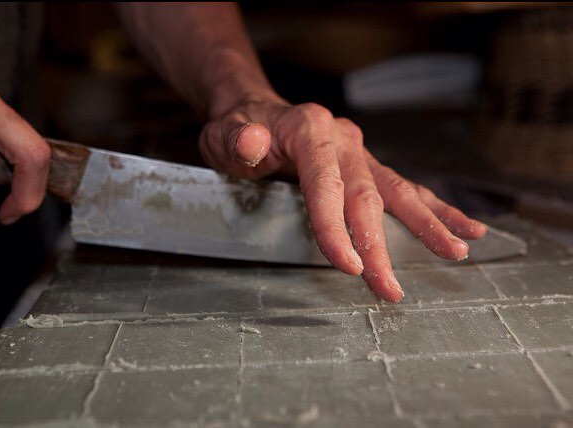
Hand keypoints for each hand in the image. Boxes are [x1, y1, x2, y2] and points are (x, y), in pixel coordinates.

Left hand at [199, 99, 486, 301]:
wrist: (253, 112)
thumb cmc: (237, 129)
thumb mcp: (223, 132)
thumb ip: (236, 139)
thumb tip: (251, 143)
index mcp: (310, 130)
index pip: (327, 185)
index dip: (336, 228)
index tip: (349, 267)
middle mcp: (342, 140)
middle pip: (367, 196)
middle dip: (381, 245)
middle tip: (391, 288)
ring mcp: (358, 153)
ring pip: (398, 191)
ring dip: (428, 224)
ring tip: (458, 251)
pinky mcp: (366, 167)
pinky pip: (402, 189)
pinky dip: (433, 209)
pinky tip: (462, 227)